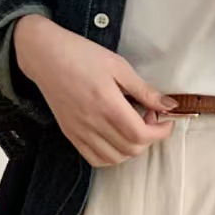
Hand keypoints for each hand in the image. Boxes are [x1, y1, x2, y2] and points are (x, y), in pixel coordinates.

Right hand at [13, 14, 178, 167]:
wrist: (45, 55)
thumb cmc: (81, 55)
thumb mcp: (119, 67)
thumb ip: (145, 91)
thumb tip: (169, 106)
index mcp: (107, 105)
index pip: (141, 135)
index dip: (160, 132)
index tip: (166, 120)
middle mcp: (92, 123)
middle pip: (131, 149)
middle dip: (149, 138)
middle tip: (148, 117)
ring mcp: (80, 132)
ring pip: (115, 158)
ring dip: (132, 148)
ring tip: (132, 126)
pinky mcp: (71, 134)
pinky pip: (95, 159)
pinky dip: (112, 155)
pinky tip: (116, 137)